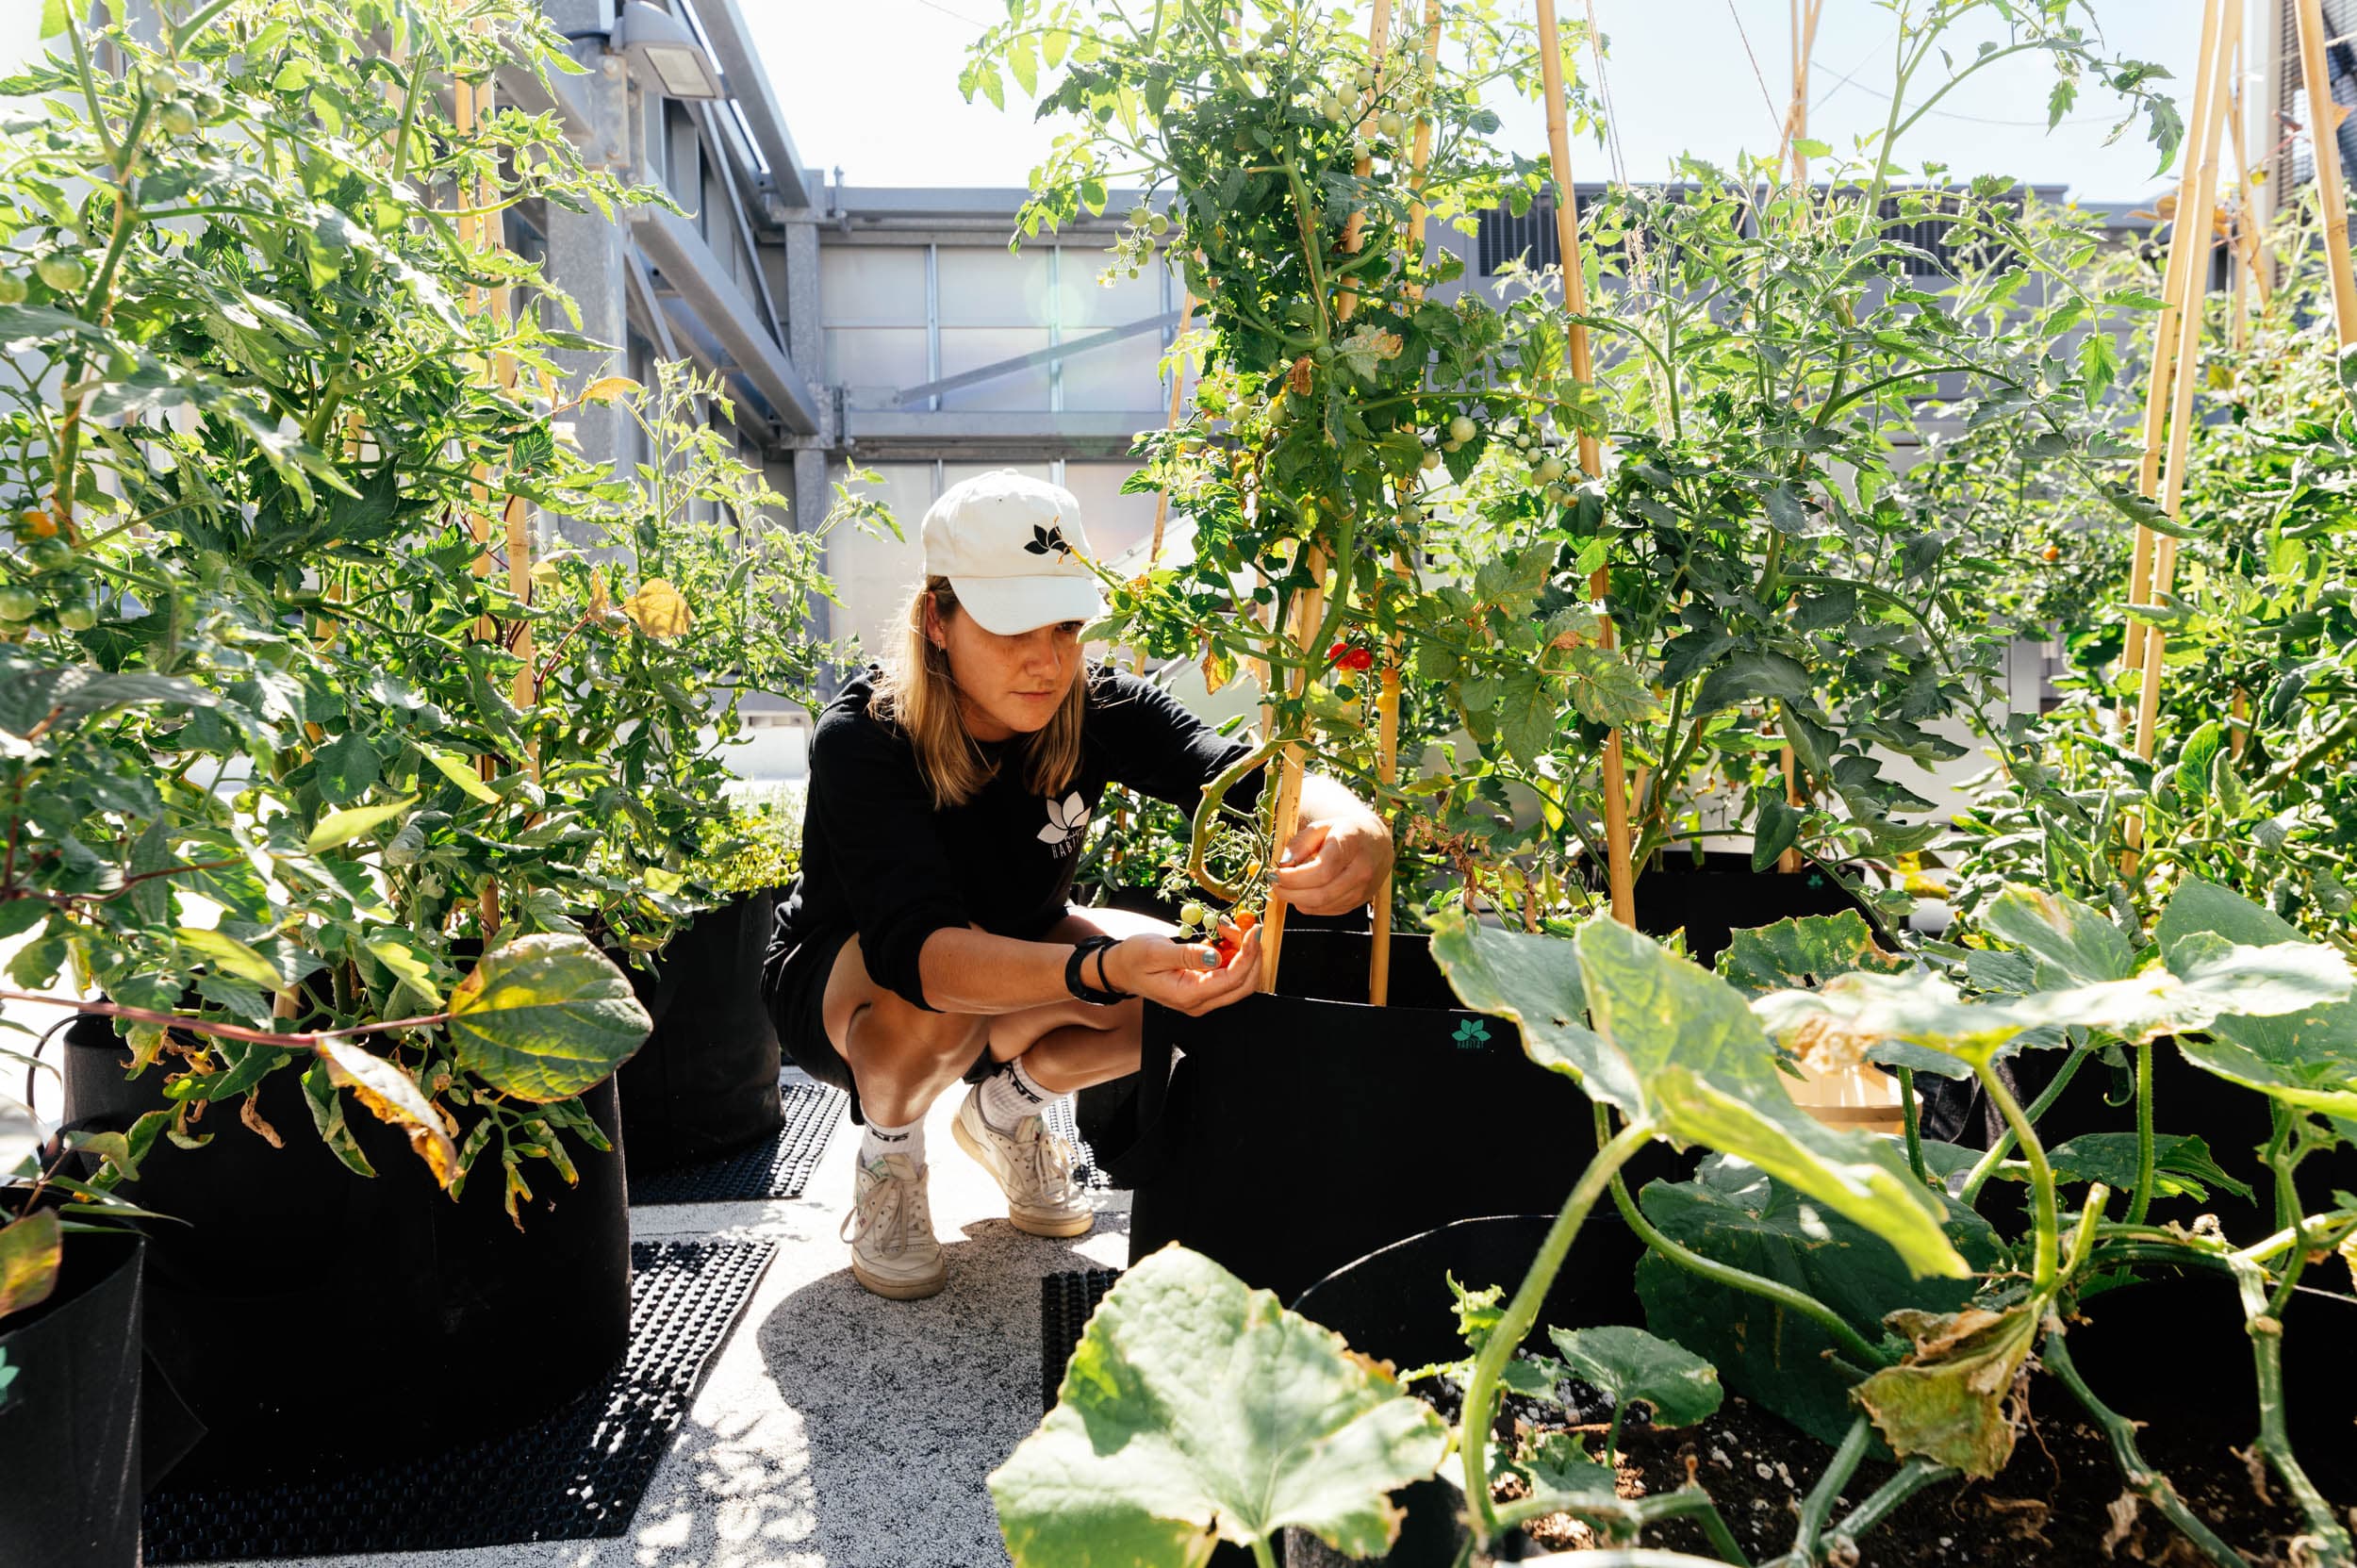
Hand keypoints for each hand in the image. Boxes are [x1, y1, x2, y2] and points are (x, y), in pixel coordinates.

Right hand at [1102, 920, 1262, 1016]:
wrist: (1121, 968)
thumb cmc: (1133, 959)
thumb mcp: (1156, 952)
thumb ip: (1187, 955)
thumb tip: (1216, 955)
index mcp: (1188, 995)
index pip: (1232, 980)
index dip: (1248, 955)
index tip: (1254, 931)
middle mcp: (1200, 1002)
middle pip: (1244, 984)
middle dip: (1251, 954)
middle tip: (1245, 927)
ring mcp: (1204, 997)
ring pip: (1240, 978)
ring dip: (1242, 952)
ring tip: (1226, 928)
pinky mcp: (1205, 988)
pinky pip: (1229, 974)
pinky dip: (1233, 954)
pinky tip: (1221, 938)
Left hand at [1271, 812, 1391, 915]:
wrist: (1376, 844)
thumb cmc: (1345, 832)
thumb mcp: (1322, 826)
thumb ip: (1301, 842)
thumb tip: (1284, 862)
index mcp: (1352, 844)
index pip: (1322, 870)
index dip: (1294, 877)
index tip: (1276, 873)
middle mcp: (1362, 870)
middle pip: (1321, 893)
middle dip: (1291, 892)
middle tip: (1275, 884)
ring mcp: (1362, 890)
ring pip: (1322, 905)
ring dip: (1296, 900)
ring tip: (1285, 888)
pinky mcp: (1358, 903)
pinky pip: (1327, 911)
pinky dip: (1308, 905)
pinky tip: (1302, 892)